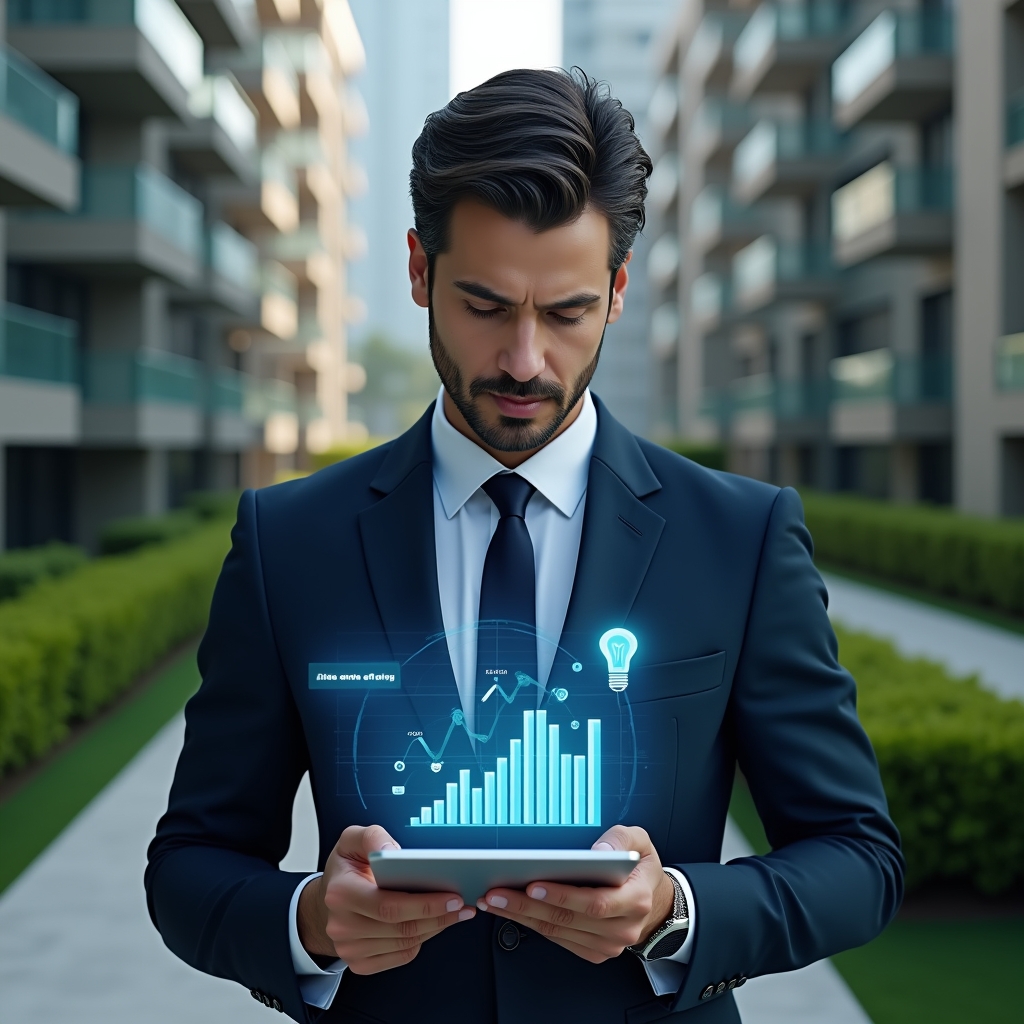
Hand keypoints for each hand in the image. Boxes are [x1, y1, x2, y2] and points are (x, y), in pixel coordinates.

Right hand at [298, 824, 475, 973]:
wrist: (326, 901)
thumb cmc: (345, 869)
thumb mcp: (352, 839)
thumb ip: (372, 837)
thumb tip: (393, 852)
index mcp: (340, 893)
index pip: (388, 905)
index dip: (424, 904)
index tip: (452, 895)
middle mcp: (342, 925)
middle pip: (400, 927)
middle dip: (438, 916)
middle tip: (463, 904)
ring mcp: (349, 948)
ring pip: (404, 943)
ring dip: (435, 928)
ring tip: (456, 912)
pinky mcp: (360, 962)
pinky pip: (400, 956)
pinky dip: (422, 941)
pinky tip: (434, 925)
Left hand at [476, 825, 674, 963]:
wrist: (654, 901)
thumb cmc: (640, 868)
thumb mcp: (639, 841)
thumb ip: (620, 840)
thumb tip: (598, 851)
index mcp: (635, 899)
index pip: (594, 902)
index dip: (562, 895)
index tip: (533, 884)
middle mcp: (623, 927)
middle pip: (568, 919)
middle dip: (527, 906)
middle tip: (497, 892)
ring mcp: (608, 944)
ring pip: (558, 931)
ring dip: (522, 916)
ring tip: (494, 900)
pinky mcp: (593, 951)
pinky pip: (558, 939)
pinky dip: (532, 924)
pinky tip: (511, 910)